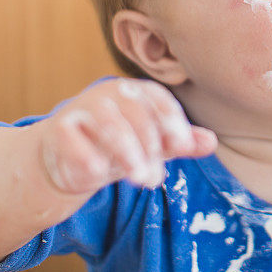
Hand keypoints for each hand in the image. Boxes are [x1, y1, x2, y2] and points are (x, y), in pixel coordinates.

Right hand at [39, 78, 216, 194]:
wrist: (73, 160)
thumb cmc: (122, 147)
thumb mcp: (156, 146)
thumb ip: (182, 143)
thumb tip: (211, 142)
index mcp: (139, 91)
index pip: (160, 101)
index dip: (173, 123)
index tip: (184, 146)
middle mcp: (113, 92)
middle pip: (137, 114)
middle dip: (150, 147)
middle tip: (155, 179)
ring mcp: (85, 106)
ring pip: (109, 124)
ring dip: (127, 153)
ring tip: (139, 179)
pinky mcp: (60, 126)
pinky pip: (72, 136)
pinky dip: (87, 155)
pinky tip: (99, 173)